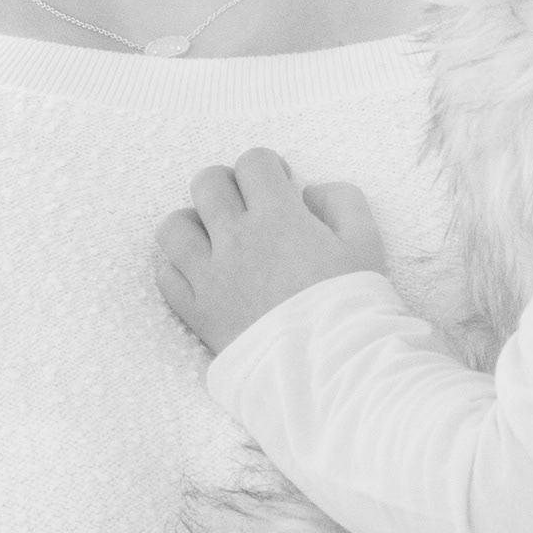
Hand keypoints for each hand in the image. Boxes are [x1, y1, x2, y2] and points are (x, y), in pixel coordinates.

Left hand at [153, 147, 385, 356]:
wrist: (330, 370)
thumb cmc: (352, 306)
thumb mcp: (367, 243)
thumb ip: (342, 201)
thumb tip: (310, 192)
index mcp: (278, 217)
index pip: (253, 162)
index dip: (268, 166)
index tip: (281, 184)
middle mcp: (236, 240)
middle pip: (206, 183)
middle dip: (227, 184)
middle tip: (245, 205)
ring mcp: (210, 277)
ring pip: (173, 227)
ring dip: (192, 224)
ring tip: (214, 237)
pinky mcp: (197, 313)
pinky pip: (166, 276)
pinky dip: (178, 268)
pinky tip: (202, 274)